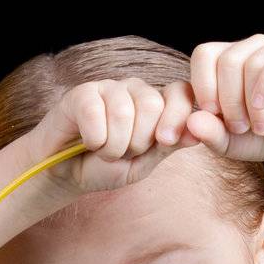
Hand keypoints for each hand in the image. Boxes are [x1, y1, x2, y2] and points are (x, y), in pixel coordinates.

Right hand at [25, 77, 205, 195]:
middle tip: (123, 152)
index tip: (164, 142)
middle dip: (138, 141)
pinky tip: (87, 141)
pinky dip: (93, 140)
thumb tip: (196, 131)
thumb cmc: (105, 168)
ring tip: (103, 150)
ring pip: (123, 113)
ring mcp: (109, 88)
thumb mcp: (143, 164)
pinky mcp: (82, 93)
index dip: (176, 117)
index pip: (181, 93)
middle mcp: (136, 91)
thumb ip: (168, 146)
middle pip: (152, 105)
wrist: (67, 175)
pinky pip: (95, 116)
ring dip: (112, 146)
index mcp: (157, 106)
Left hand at [184, 37, 263, 169]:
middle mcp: (253, 49)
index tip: (213, 115)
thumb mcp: (228, 142)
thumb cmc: (261, 141)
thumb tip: (192, 120)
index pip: (204, 54)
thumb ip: (209, 133)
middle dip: (229, 101)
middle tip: (239, 128)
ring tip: (260, 128)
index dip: (203, 85)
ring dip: (251, 104)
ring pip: (251, 63)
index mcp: (229, 61)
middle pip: (226, 60)